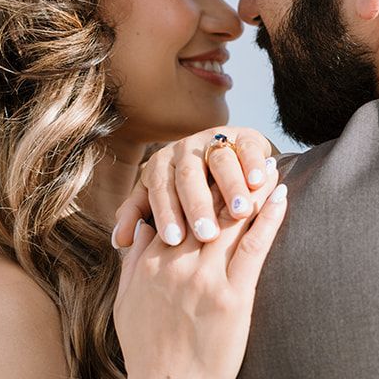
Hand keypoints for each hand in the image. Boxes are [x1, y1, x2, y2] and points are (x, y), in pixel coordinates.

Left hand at [112, 127, 277, 248]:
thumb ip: (138, 218)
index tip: (173, 240)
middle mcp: (185, 150)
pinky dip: (253, 164)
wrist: (225, 165)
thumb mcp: (160, 204)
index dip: (166, 214)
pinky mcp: (244, 137)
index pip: (159, 190)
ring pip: (220, 161)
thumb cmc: (188, 197)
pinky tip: (258, 183)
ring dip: (231, 186)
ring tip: (239, 212)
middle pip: (188, 176)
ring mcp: (215, 140)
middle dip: (197, 205)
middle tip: (206, 234)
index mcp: (160, 166)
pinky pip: (247, 148)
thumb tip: (119, 241)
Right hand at [113, 172, 287, 378]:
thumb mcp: (126, 304)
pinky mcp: (232, 298)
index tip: (213, 161)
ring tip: (268, 163)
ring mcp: (205, 279)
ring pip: (230, 220)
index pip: (175, 208)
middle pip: (204, 206)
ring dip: (252, 187)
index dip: (197, 182)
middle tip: (247, 150)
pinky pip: (253, 248)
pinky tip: (280, 197)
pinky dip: (268, 218)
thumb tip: (142, 229)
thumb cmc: (148, 355)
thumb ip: (133, 263)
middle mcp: (176, 264)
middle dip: (226, 175)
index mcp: (151, 263)